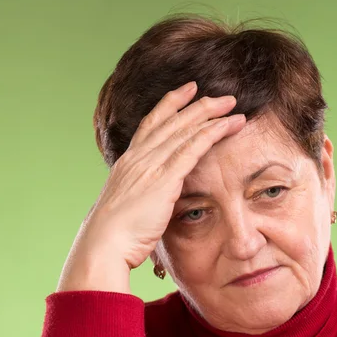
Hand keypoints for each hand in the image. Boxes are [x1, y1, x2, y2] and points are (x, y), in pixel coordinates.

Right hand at [81, 82, 245, 270]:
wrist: (104, 245)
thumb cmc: (114, 236)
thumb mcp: (126, 208)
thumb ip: (140, 197)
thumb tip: (148, 202)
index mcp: (128, 163)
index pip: (151, 124)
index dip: (170, 105)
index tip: (187, 91)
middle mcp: (138, 157)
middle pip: (172, 120)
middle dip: (198, 104)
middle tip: (221, 96)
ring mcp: (150, 165)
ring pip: (185, 129)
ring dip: (210, 114)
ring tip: (232, 105)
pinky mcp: (163, 179)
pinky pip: (192, 148)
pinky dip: (212, 133)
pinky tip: (228, 125)